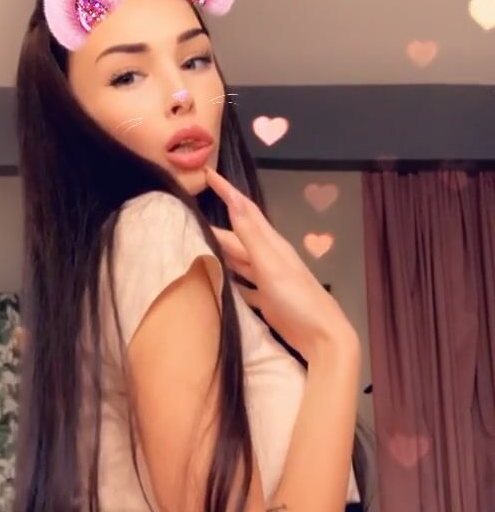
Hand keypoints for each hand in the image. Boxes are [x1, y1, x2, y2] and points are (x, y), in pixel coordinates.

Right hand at [204, 166, 357, 359]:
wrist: (322, 337)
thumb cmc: (298, 300)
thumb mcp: (272, 265)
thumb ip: (252, 235)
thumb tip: (234, 200)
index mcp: (271, 245)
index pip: (246, 211)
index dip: (228, 192)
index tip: (207, 174)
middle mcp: (269, 258)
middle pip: (238, 237)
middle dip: (216, 225)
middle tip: (189, 217)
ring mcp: (268, 280)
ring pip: (239, 260)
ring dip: (221, 252)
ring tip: (197, 246)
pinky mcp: (267, 301)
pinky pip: (244, 286)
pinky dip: (230, 281)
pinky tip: (218, 283)